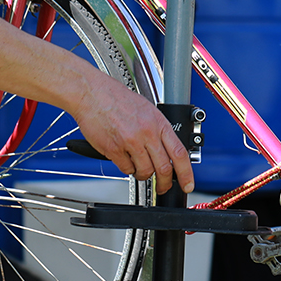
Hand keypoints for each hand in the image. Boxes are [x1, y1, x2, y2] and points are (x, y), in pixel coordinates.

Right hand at [68, 67, 193, 193]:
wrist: (92, 93)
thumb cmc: (117, 99)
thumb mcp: (148, 110)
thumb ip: (158, 130)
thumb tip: (166, 150)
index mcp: (159, 123)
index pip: (180, 153)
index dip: (186, 173)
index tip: (188, 184)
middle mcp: (147, 133)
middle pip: (164, 168)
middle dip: (165, 183)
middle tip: (163, 187)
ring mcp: (130, 142)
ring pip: (145, 171)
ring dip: (143, 174)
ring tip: (138, 166)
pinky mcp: (114, 149)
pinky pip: (126, 169)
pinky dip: (127, 169)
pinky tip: (124, 159)